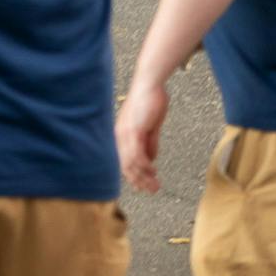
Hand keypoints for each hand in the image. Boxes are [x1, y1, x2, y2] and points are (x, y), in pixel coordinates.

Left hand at [115, 79, 170, 194]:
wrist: (150, 84)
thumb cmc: (150, 102)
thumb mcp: (151, 127)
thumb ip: (150, 143)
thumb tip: (151, 159)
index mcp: (122, 135)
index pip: (124, 162)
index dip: (134, 176)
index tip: (145, 185)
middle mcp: (120, 136)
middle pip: (125, 166)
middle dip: (139, 181)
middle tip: (152, 190)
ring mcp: (125, 133)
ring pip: (130, 163)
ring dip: (144, 177)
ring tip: (155, 186)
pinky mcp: (134, 130)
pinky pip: (136, 154)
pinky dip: (144, 166)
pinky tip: (152, 171)